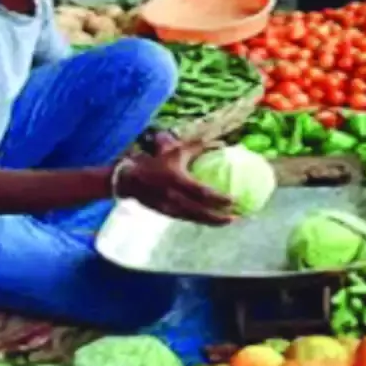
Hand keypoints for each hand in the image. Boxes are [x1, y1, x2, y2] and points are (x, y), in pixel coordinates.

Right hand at [117, 140, 235, 225]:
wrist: (128, 178)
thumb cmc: (155, 161)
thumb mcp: (176, 150)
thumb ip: (198, 147)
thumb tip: (221, 144)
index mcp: (176, 180)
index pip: (202, 193)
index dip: (218, 198)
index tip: (234, 200)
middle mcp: (173, 197)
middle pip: (200, 212)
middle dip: (218, 217)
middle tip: (236, 217)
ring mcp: (168, 208)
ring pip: (194, 218)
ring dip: (211, 221)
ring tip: (228, 221)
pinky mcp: (165, 213)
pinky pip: (186, 218)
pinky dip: (199, 219)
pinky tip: (210, 219)